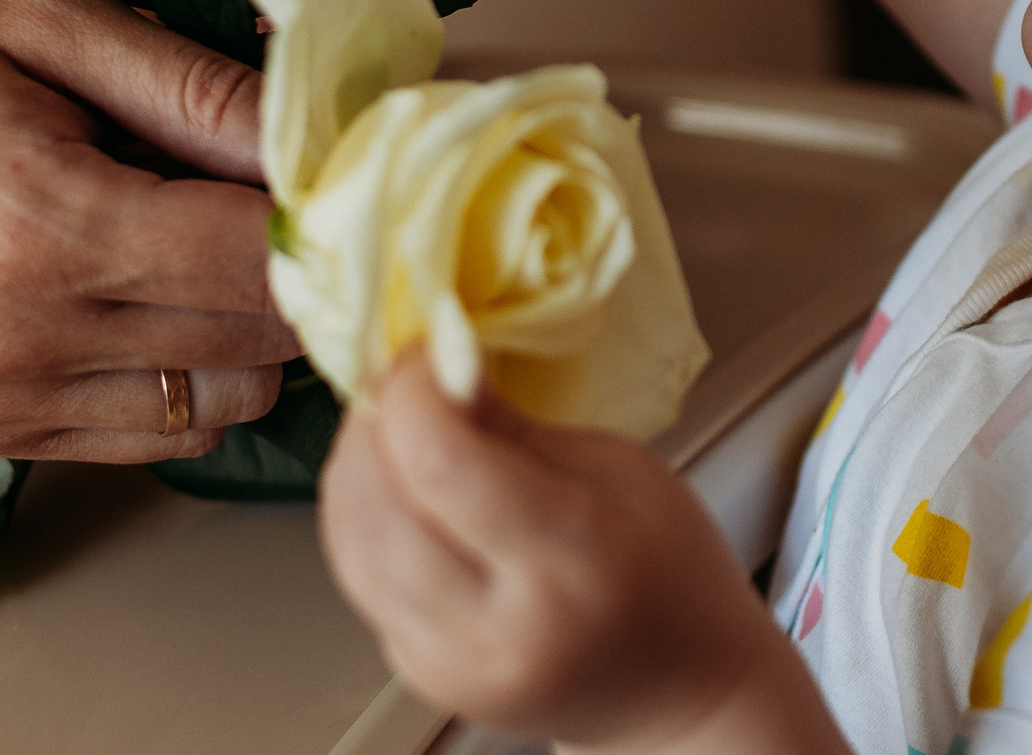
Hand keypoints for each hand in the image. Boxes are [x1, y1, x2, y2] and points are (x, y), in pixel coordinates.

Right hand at [0, 0, 301, 460]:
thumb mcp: (52, 17)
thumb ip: (196, 86)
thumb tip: (319, 132)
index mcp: (38, 226)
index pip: (256, 261)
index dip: (325, 211)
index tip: (346, 162)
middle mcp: (20, 336)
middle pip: (257, 340)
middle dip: (301, 265)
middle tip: (288, 187)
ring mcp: (1, 400)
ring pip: (226, 399)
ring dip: (256, 328)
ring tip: (213, 234)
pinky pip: (161, 429)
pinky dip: (194, 368)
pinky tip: (160, 286)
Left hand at [321, 357, 846, 754]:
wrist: (682, 686)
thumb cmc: (670, 568)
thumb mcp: (618, 467)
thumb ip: (512, 425)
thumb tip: (439, 364)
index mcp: (572, 562)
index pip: (441, 463)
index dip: (410, 389)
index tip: (423, 344)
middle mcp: (500, 627)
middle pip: (377, 510)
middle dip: (370, 424)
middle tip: (399, 379)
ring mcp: (453, 665)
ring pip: (349, 548)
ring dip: (354, 471)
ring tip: (392, 428)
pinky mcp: (424, 677)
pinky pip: (360, 583)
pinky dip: (365, 522)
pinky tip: (400, 491)